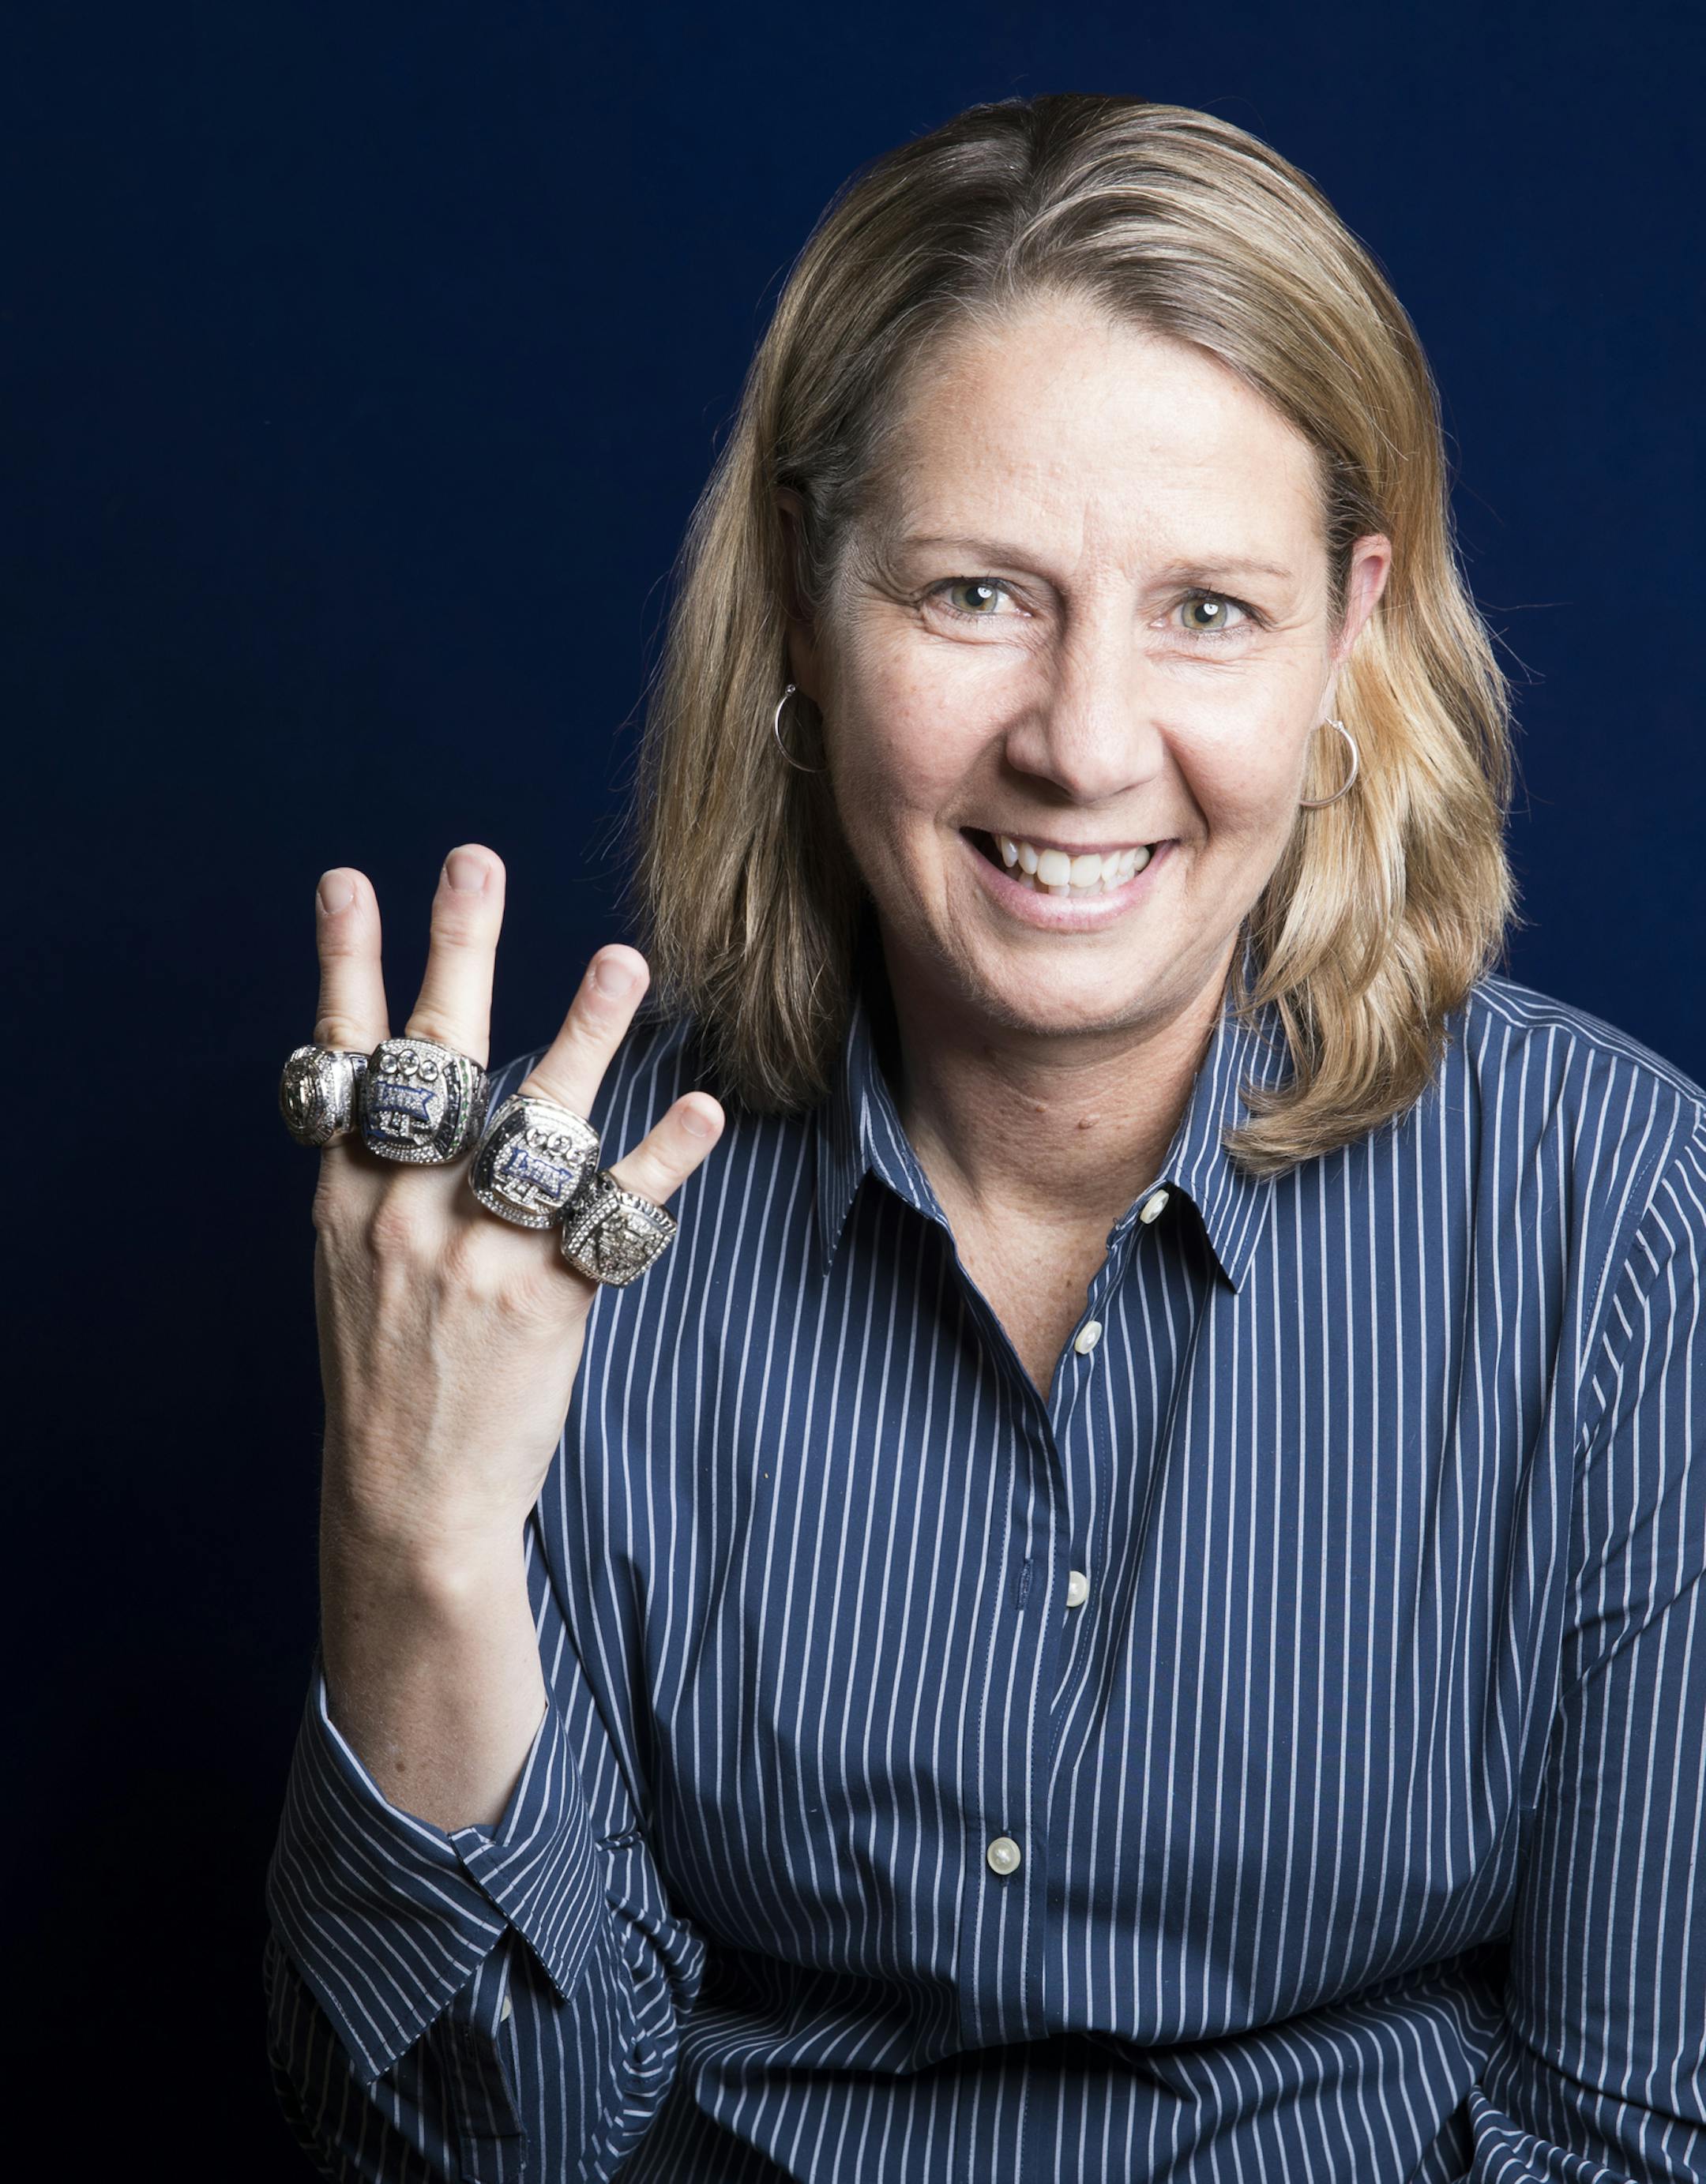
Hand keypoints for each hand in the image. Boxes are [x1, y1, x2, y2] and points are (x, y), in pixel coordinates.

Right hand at [306, 843, 724, 1569]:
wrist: (407, 1501)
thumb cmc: (388, 1375)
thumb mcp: (353, 1269)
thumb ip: (382, 1181)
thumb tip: (415, 1095)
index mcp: (347, 1198)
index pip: (341, 1061)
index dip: (346, 967)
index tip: (347, 881)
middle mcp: (402, 1212)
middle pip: (434, 1062)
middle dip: (453, 954)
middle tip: (475, 861)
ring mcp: (474, 1254)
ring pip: (534, 1123)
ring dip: (583, 1035)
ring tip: (624, 960)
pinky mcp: (545, 1300)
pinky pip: (614, 1214)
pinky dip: (663, 1160)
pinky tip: (702, 1110)